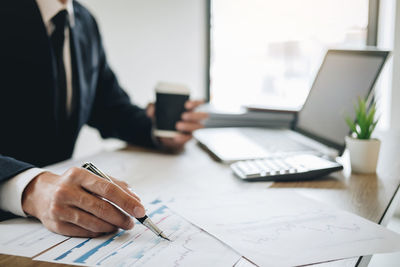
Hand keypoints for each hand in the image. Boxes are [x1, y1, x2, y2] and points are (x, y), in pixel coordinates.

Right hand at [22, 168, 144, 236]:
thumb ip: (115, 185)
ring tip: (120, 225)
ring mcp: (59, 208)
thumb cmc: (74, 184)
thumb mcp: (91, 177)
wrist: (42, 193)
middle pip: (102, 207)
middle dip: (121, 217)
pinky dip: (99, 231)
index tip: (140, 209)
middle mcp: (66, 191)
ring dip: (112, 226)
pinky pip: (84, 231)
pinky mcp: (56, 225)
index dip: (126, 201)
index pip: (108, 188)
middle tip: (132, 222)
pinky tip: (106, 228)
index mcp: (78, 175)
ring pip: (94, 222)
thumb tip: (136, 200)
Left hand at [147, 100, 208, 150]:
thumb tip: (150, 112)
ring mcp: (193, 127)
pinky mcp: (188, 137)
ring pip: (197, 127)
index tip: (187, 104)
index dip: (196, 103)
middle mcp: (194, 117)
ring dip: (188, 126)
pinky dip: (182, 138)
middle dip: (194, 115)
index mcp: (189, 107)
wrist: (163, 132)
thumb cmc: (164, 116)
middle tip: (183, 116)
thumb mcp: (157, 110)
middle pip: (201, 116)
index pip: (198, 103)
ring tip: (178, 126)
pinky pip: (188, 138)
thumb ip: (152, 107)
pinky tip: (175, 137)